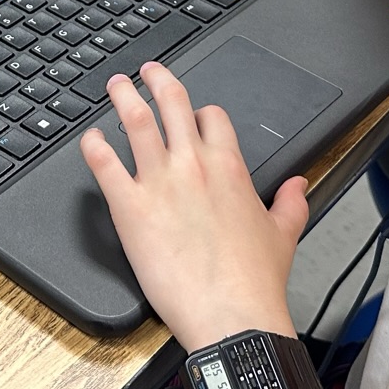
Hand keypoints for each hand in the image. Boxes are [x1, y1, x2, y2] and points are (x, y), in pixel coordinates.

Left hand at [81, 63, 307, 349]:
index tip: (194, 113)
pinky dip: (93, 146)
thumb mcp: (283, 235)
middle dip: (158, 80)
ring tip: (115, 85)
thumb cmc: (255, 282)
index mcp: (229, 168)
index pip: (212, 118)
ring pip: (136, 122)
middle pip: (172, 104)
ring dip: (123, 97)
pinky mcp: (130, 208)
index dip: (201, 112)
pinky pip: (105, 165)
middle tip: (147, 71)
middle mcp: (193, 166)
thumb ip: (290, 203)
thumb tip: (299, 184)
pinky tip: (89, 139)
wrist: (232, 317)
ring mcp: (159, 183)